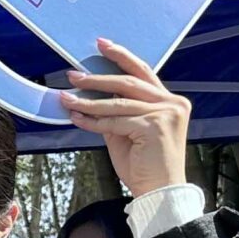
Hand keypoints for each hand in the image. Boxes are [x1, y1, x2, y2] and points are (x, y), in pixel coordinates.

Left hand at [60, 40, 191, 199]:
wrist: (159, 192)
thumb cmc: (144, 165)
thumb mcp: (127, 132)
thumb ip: (117, 113)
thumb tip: (91, 97)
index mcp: (171, 101)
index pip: (143, 72)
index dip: (122, 57)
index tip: (102, 45)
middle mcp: (172, 103)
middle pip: (128, 82)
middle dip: (98, 77)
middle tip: (73, 75)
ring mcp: (165, 114)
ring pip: (117, 102)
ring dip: (88, 100)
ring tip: (66, 97)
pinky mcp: (153, 127)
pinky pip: (114, 120)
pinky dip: (92, 120)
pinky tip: (76, 117)